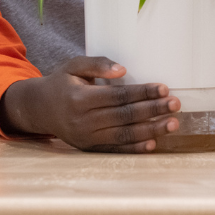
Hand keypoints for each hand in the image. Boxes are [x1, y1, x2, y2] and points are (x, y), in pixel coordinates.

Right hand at [0, 56, 179, 152]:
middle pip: (124, 116)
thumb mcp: (73, 66)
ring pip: (124, 135)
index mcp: (80, 98)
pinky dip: (135, 149)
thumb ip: (97, 64)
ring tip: (172, 124)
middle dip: (153, 111)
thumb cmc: (61, 83)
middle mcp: (84, 121)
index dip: (142, 93)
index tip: (163, 88)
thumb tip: (123, 70)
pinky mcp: (89, 149)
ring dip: (150, 131)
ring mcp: (86, 138)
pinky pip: (115, 151)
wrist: (38, 109)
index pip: (118, 96)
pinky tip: (153, 144)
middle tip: (175, 104)